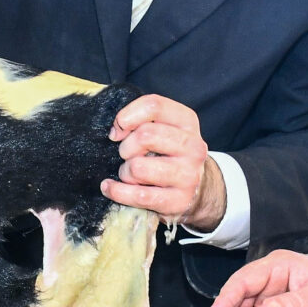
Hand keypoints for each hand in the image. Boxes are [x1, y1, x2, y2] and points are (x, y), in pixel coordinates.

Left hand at [104, 95, 222, 228]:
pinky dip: (117, 191)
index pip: (154, 106)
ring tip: (129, 173)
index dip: (127, 116)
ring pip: (138, 167)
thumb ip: (142, 119)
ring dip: (125, 171)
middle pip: (145, 135)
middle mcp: (193, 146)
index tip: (117, 130)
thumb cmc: (170, 152)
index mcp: (187, 121)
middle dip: (125, 147)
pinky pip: (138, 195)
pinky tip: (109, 187)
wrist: (198, 188)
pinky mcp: (179, 200)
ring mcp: (188, 175)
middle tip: (125, 154)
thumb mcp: (164, 127)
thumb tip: (116, 130)